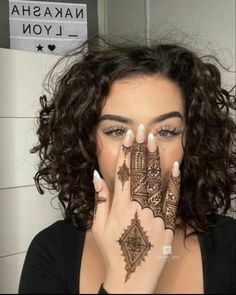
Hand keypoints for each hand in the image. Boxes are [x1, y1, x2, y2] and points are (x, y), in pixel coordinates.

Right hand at [92, 124, 180, 292]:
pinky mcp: (166, 223)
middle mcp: (136, 206)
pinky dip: (173, 181)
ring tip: (153, 139)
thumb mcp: (98, 227)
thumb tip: (96, 176)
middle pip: (139, 172)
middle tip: (142, 128)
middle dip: (140, 148)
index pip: (123, 173)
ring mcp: (153, 214)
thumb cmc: (112, 251)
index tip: (128, 136)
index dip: (126, 152)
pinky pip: (171, 198)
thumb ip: (100, 199)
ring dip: (154, 158)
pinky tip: (175, 165)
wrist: (131, 277)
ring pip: (154, 180)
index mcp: (119, 206)